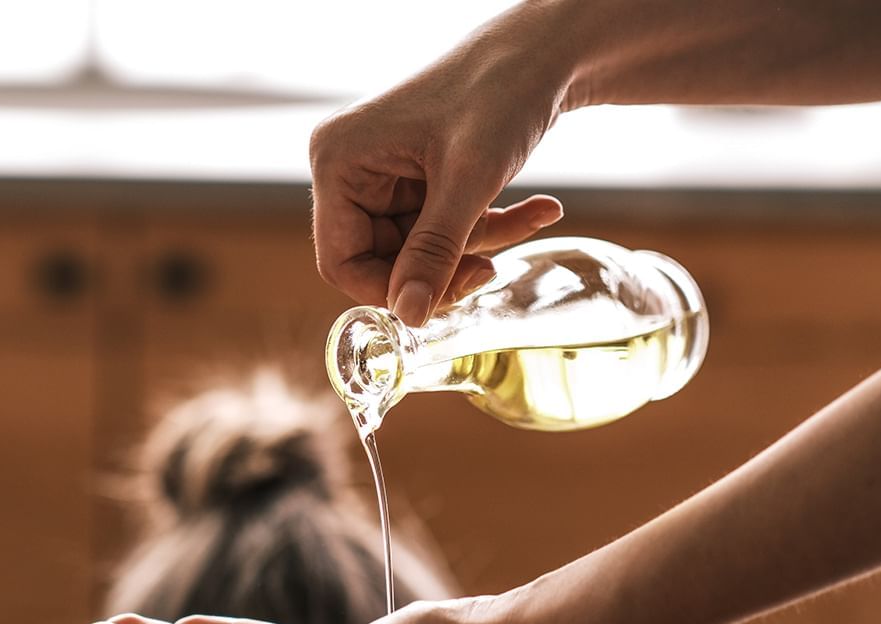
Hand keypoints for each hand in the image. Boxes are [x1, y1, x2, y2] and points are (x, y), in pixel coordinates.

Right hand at [310, 19, 573, 323]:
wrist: (541, 50)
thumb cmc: (498, 92)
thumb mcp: (468, 180)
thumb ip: (434, 252)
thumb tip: (410, 317)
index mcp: (339, 161)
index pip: (341, 261)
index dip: (389, 290)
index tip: (441, 298)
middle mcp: (350, 168)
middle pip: (381, 259)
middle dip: (441, 268)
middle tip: (489, 269)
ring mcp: (383, 173)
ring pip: (419, 248)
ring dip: (477, 244)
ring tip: (533, 217)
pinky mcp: (415, 176)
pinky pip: (441, 226)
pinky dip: (487, 225)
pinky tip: (537, 209)